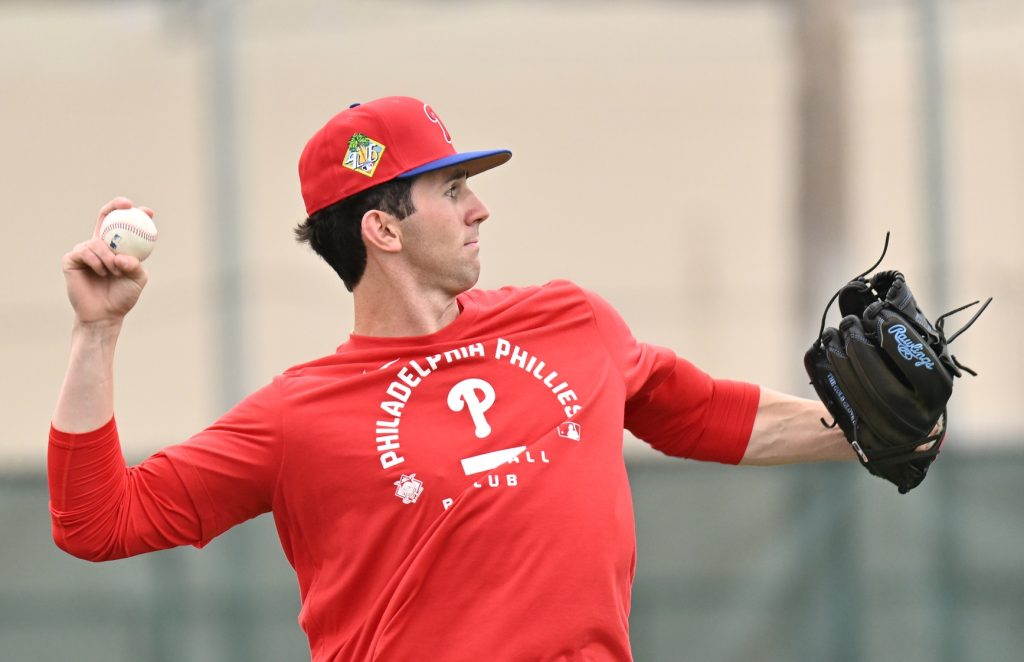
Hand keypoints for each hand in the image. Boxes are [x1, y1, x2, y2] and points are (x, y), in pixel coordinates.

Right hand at [63, 198, 151, 326]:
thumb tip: (122, 256)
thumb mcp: (137, 279)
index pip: (123, 225)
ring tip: (114, 272)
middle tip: (128, 206)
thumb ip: (135, 265)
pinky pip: (85, 252)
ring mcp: (84, 250)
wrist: (105, 314)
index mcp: (116, 247)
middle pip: (105, 217)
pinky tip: (101, 272)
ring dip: (109, 257)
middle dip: (116, 205)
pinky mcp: (71, 259)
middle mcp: (99, 245)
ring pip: (97, 242)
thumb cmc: (122, 296)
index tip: (148, 212)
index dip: (134, 214)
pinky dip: (96, 262)